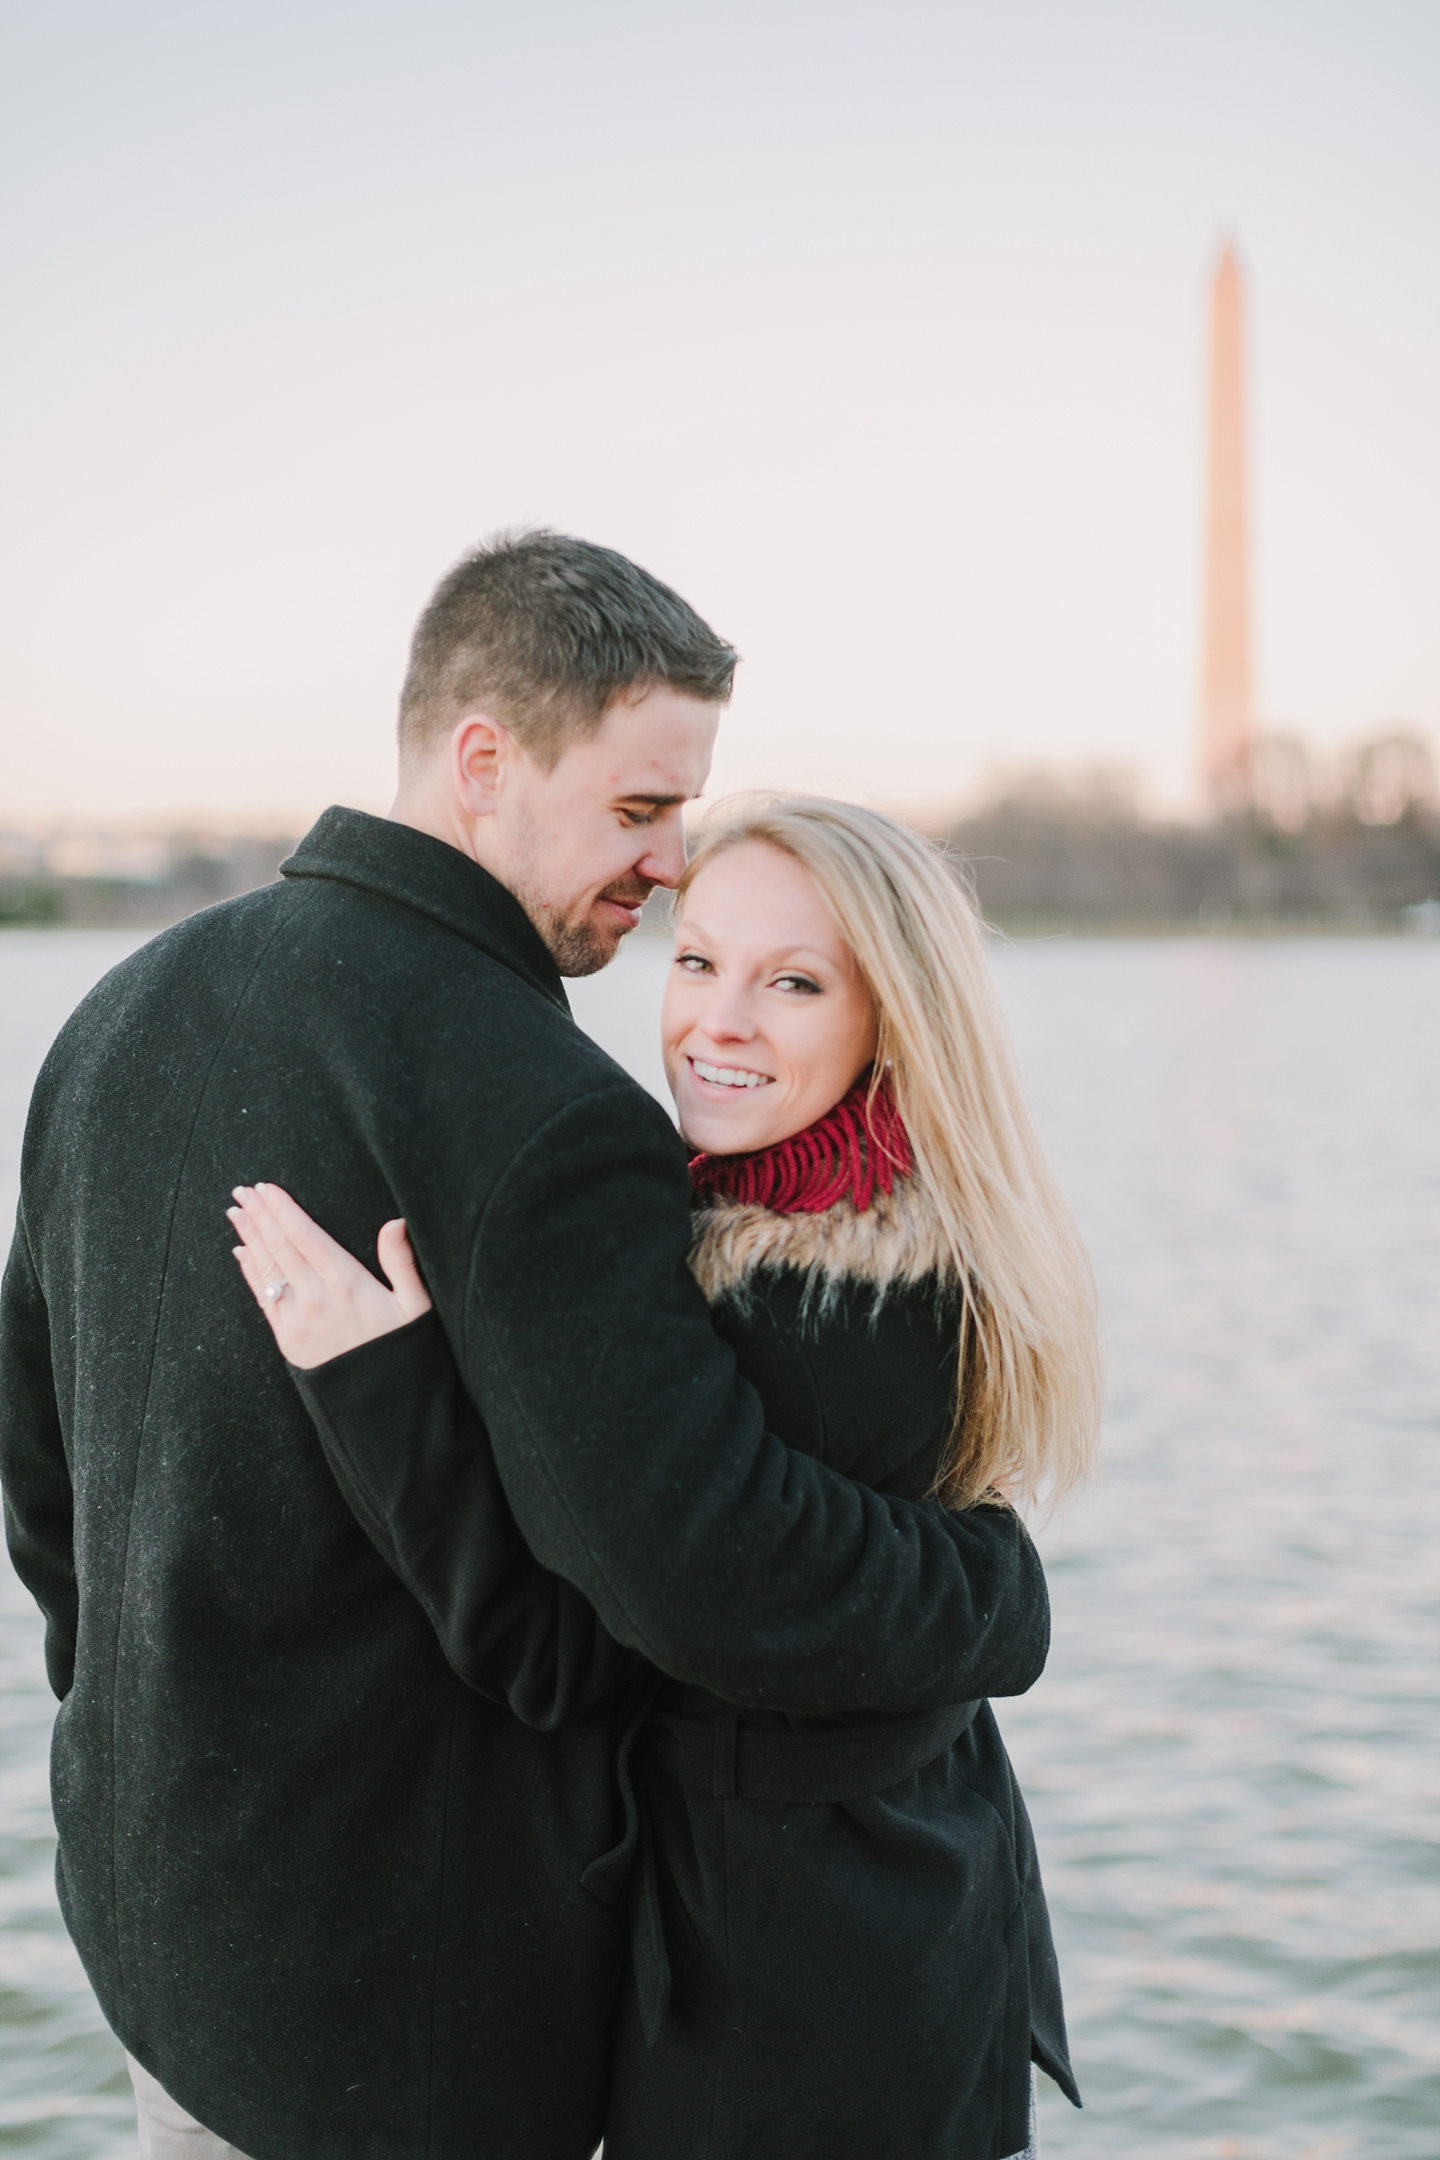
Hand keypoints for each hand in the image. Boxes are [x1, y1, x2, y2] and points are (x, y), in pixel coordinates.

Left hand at [227, 1183, 432, 1369]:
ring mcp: (297, 1318)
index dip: (283, 1209)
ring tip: (236, 1211)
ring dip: (249, 1237)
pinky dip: (250, 1272)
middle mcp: (316, 1296)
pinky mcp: (287, 1339)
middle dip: (259, 1215)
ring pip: (266, 1268)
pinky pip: (262, 1297)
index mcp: (347, 1281)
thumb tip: (396, 1223)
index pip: (305, 1234)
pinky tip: (241, 1252)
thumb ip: (402, 1261)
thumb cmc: (402, 1350)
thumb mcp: (415, 1305)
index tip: (266, 1188)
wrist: (381, 1405)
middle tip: (243, 1190)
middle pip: (280, 1246)